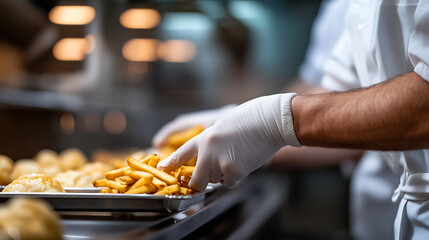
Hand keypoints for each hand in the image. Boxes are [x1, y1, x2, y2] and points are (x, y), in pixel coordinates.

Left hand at [158, 93, 300, 190]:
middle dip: (201, 183)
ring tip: (236, 156)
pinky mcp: (233, 171)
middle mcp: (207, 152)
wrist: (269, 121)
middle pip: (197, 181)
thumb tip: (210, 161)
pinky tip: (245, 162)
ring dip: (223, 175)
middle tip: (208, 179)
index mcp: (204, 138)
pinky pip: (230, 182)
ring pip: (216, 181)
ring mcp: (219, 162)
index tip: (163, 168)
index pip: (182, 154)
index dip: (172, 163)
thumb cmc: (250, 119)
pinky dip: (237, 176)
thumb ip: (213, 143)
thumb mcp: (223, 126)